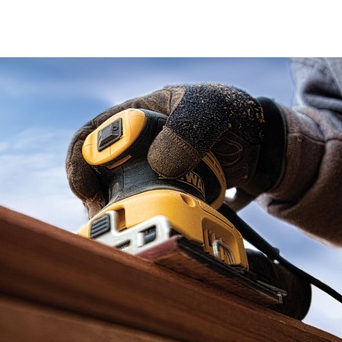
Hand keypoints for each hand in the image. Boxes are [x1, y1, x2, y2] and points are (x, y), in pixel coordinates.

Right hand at [66, 83, 284, 216]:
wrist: (260, 146)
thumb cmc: (233, 118)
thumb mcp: (211, 111)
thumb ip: (187, 130)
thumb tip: (159, 165)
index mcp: (137, 115)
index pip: (92, 136)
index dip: (81, 162)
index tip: (90, 189)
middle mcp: (137, 145)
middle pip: (97, 170)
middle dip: (94, 195)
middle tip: (103, 217)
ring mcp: (150, 171)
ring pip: (117, 193)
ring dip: (115, 212)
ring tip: (122, 228)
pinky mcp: (165, 194)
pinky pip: (143, 208)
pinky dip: (140, 221)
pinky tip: (147, 229)